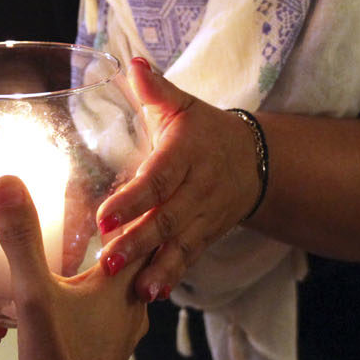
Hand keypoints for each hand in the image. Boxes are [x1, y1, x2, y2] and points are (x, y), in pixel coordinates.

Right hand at [0, 175, 147, 359]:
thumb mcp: (34, 295)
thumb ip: (21, 238)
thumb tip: (8, 183)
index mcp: (123, 285)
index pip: (145, 230)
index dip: (139, 200)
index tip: (132, 174)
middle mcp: (131, 307)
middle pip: (137, 257)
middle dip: (122, 231)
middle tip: (109, 205)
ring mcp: (120, 332)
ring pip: (121, 287)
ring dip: (107, 266)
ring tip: (89, 246)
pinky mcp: (104, 352)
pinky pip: (104, 311)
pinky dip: (92, 295)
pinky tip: (69, 297)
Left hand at [92, 57, 261, 303]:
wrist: (254, 160)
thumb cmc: (204, 129)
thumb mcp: (183, 105)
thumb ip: (156, 89)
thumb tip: (134, 63)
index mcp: (185, 154)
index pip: (158, 179)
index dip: (134, 199)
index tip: (106, 217)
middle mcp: (197, 189)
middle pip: (166, 219)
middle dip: (138, 242)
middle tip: (108, 261)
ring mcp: (203, 216)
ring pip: (178, 246)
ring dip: (155, 268)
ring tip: (133, 289)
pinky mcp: (206, 235)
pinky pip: (188, 258)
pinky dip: (171, 277)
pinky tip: (151, 296)